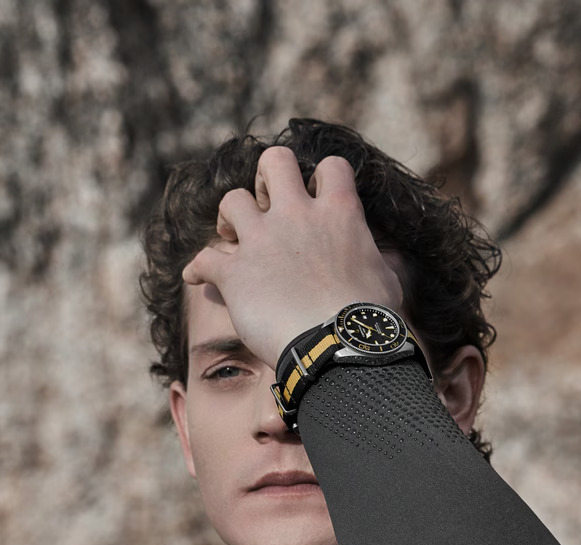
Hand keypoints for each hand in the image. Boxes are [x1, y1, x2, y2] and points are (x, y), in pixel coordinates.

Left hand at [182, 147, 402, 367]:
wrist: (336, 347)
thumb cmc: (369, 319)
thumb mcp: (385, 277)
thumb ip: (373, 257)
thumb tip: (381, 259)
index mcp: (338, 212)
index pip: (330, 166)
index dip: (320, 179)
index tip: (315, 198)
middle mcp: (296, 215)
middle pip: (273, 161)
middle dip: (266, 178)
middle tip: (265, 206)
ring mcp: (261, 241)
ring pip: (231, 200)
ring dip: (229, 218)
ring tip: (231, 237)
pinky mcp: (235, 273)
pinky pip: (203, 259)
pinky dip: (197, 268)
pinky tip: (195, 277)